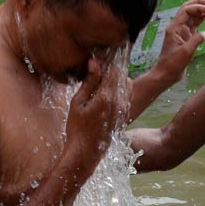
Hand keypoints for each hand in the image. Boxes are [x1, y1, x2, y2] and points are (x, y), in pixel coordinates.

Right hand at [61, 58, 126, 178]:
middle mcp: (119, 101)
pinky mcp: (124, 115)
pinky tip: (106, 91)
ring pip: (127, 84)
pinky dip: (119, 88)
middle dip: (113, 67)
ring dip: (117, 78)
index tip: (102, 52)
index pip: (114, 70)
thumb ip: (88, 82)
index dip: (109, 59)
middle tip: (101, 63)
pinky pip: (126, 95)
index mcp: (107, 96)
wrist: (86, 153)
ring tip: (102, 78)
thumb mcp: (78, 103)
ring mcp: (124, 109)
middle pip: (122, 75)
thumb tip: (94, 62)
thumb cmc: (77, 128)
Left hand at [153, 0, 204, 82]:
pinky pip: (195, 24)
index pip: (187, 10)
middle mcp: (177, 27)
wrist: (167, 73)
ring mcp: (182, 31)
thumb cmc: (173, 64)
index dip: (199, 7)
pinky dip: (202, 19)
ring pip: (193, 16)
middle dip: (201, 3)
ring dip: (203, 10)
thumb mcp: (186, 52)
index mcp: (174, 27)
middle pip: (189, 8)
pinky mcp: (186, 37)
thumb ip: (196, 40)